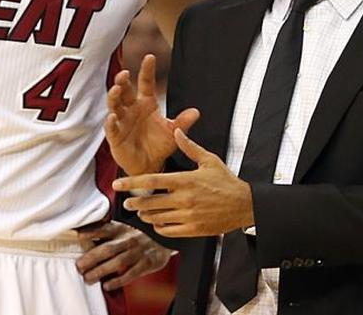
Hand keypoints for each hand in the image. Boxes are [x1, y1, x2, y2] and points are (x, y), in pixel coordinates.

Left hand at [75, 221, 173, 289]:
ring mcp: (138, 252)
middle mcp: (128, 239)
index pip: (104, 229)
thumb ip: (105, 232)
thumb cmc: (137, 235)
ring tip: (88, 278)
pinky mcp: (146, 263)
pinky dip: (118, 280)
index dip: (91, 232)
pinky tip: (107, 285)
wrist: (163, 239)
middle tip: (79, 266)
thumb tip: (81, 235)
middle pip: (108, 248)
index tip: (79, 236)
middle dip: (92, 258)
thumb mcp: (122, 229)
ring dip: (102, 270)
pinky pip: (131, 273)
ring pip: (118, 262)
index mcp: (120, 229)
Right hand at [105, 54, 199, 175]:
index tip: (150, 57)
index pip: (145, 83)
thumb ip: (182, 122)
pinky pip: (111, 128)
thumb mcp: (173, 132)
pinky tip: (112, 117)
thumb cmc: (159, 146)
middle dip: (123, 81)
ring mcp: (122, 122)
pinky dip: (110, 123)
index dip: (147, 70)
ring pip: (114, 105)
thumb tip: (196, 112)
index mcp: (146, 103)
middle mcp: (131, 109)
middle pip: (125, 91)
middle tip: (124, 73)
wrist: (149, 166)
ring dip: (114, 97)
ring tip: (116, 89)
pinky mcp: (116, 137)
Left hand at [114, 129, 253, 237]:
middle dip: (135, 202)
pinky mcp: (194, 229)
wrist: (245, 205)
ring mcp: (188, 216)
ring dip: (146, 215)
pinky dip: (159, 227)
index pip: (152, 180)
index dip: (132, 182)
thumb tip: (175, 131)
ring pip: (157, 218)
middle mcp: (184, 199)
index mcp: (185, 180)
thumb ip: (189, 147)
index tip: (118, 184)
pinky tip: (157, 223)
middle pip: (150, 202)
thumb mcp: (209, 160)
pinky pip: (169, 230)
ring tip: (141, 211)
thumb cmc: (226, 181)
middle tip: (127, 202)